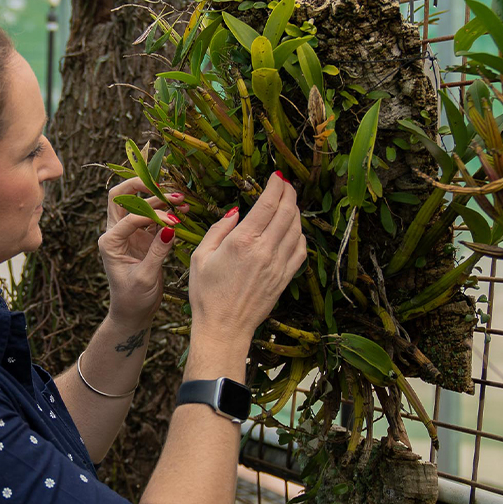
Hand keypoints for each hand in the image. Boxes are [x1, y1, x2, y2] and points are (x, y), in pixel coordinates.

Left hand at [98, 177, 188, 322]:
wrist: (132, 313)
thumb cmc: (133, 299)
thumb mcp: (145, 277)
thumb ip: (157, 251)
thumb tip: (171, 227)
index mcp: (110, 242)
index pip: (129, 217)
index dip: (151, 215)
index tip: (173, 221)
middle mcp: (116, 233)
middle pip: (122, 197)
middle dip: (142, 187)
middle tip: (164, 186)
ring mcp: (129, 233)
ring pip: (140, 204)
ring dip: (159, 199)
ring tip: (181, 199)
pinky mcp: (143, 237)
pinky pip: (153, 217)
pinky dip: (166, 211)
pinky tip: (181, 210)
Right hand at [188, 171, 306, 341]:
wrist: (224, 328)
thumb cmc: (206, 294)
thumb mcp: (201, 256)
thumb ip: (219, 229)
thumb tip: (235, 211)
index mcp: (243, 242)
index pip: (268, 204)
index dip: (276, 185)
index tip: (276, 176)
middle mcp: (265, 251)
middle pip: (287, 212)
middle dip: (289, 193)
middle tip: (286, 183)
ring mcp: (278, 265)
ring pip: (297, 229)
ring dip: (295, 211)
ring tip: (289, 203)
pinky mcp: (284, 278)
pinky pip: (301, 250)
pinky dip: (300, 235)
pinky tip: (293, 230)